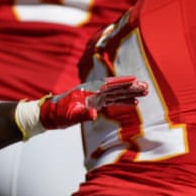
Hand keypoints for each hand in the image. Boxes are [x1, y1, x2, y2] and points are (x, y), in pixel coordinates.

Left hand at [14, 76, 147, 138]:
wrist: (49, 115)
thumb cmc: (58, 114)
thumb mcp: (69, 116)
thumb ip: (82, 114)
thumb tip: (93, 114)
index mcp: (88, 91)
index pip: (108, 85)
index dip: (122, 82)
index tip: (135, 79)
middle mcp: (93, 92)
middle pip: (115, 88)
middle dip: (130, 87)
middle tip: (146, 87)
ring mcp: (94, 97)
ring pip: (116, 94)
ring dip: (129, 93)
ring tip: (144, 92)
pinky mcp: (95, 103)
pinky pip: (112, 101)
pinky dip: (123, 101)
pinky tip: (133, 102)